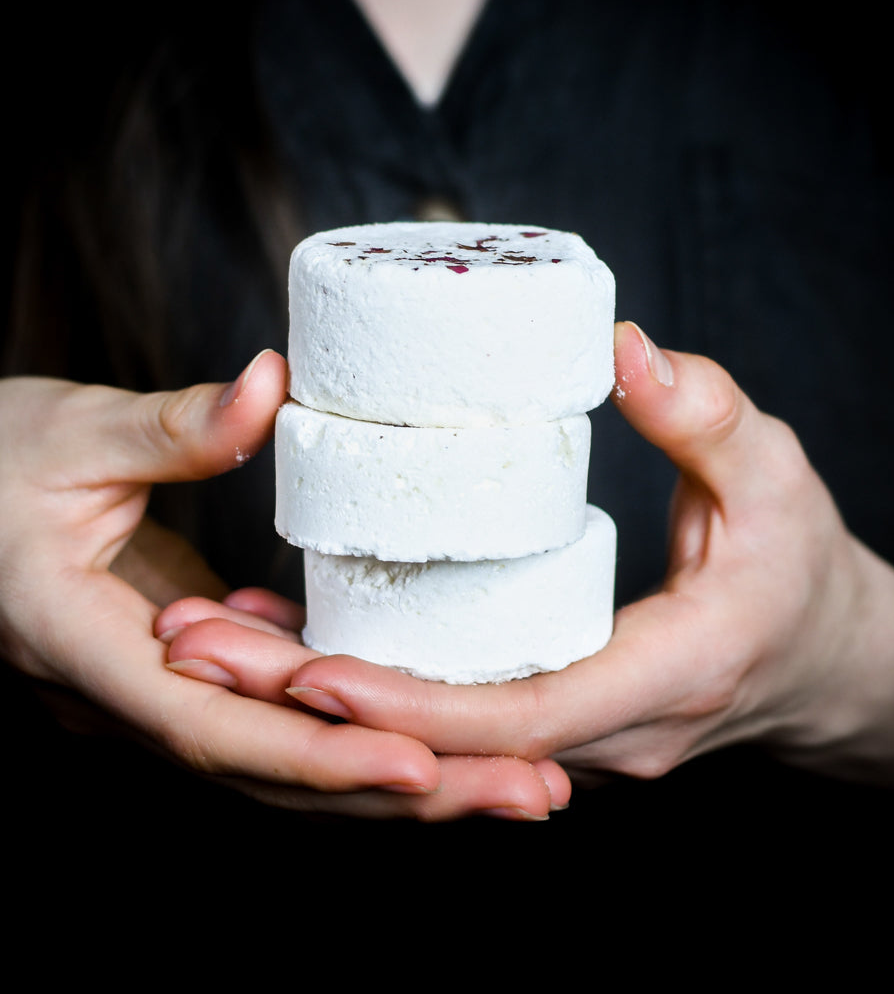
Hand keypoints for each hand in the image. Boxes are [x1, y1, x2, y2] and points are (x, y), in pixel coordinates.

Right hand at [0, 354, 567, 819]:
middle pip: (277, 773)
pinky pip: (277, 710)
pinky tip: (430, 712)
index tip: (426, 764)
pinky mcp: (190, 663)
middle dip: (405, 794)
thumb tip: (269, 388)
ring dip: (399, 767)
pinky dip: (353, 721)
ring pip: (287, 754)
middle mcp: (130, 698)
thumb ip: (173, 428)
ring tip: (511, 771)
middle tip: (531, 791)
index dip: (323, 756)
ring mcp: (164, 689)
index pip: (217, 730)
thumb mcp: (73, 434)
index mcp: (87, 651)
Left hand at [168, 323, 893, 788]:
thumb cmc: (800, 565)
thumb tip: (625, 350)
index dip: (406, 702)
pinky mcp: (551, 718)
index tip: (304, 668)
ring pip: (431, 740)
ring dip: (320, 703)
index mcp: (660, 681)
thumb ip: (708, 413)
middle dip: (315, 707)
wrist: (824, 652)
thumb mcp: (777, 475)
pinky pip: (449, 717)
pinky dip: (369, 691)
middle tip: (200, 647)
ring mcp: (574, 740)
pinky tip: (289, 649)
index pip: (515, 716)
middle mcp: (604, 735)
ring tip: (212, 645)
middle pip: (441, 742)